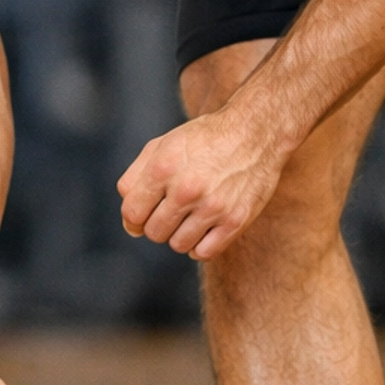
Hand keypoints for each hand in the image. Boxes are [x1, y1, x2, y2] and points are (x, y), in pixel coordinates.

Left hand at [117, 105, 285, 259]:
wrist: (256, 132)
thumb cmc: (205, 138)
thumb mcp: (163, 144)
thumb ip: (136, 177)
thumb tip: (129, 217)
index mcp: (163, 168)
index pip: (132, 214)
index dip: (134, 219)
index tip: (143, 216)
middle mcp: (187, 189)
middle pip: (154, 232)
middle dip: (158, 224)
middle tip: (173, 210)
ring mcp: (213, 207)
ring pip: (178, 245)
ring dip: (180, 235)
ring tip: (191, 216)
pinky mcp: (236, 220)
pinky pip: (205, 253)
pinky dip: (200, 246)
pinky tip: (205, 228)